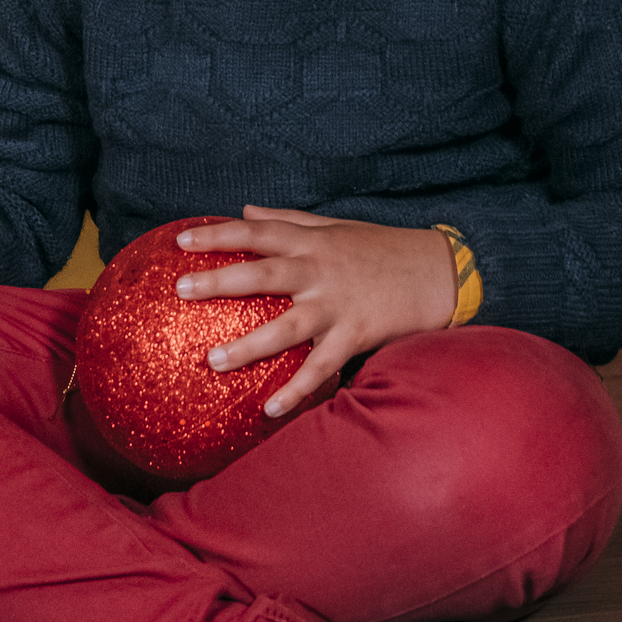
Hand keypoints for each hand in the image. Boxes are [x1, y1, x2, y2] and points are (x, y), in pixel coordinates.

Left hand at [174, 206, 456, 417]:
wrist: (440, 272)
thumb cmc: (383, 249)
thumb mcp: (335, 226)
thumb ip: (288, 220)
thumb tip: (245, 210)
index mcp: (312, 242)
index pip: (257, 233)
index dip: (217, 235)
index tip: (180, 242)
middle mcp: (320, 270)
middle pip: (262, 273)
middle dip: (220, 281)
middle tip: (181, 289)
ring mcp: (337, 304)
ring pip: (286, 327)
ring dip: (248, 346)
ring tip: (212, 360)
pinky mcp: (356, 334)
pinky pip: (321, 367)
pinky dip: (296, 390)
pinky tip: (269, 410)